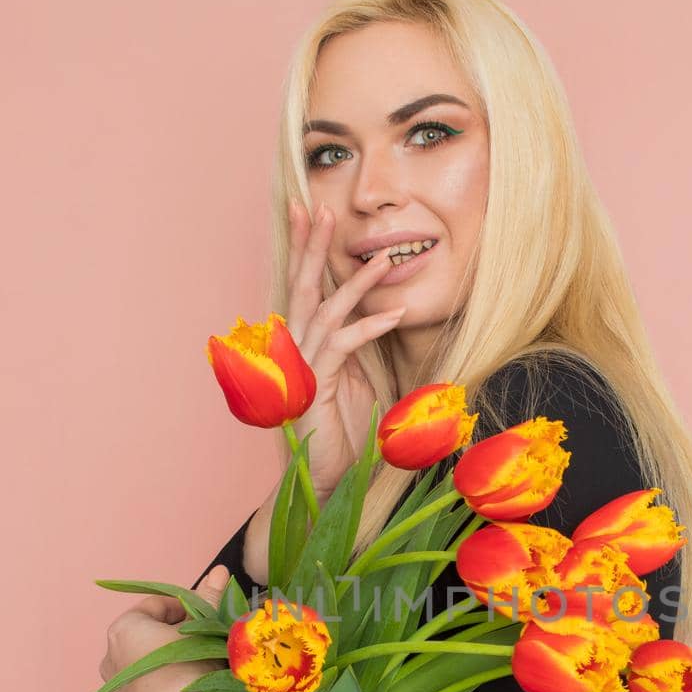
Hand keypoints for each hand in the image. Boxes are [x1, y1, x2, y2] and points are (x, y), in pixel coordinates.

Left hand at [99, 565, 230, 691]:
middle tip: (207, 641)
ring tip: (200, 670)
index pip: (156, 605)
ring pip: (145, 669)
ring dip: (168, 665)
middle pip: (147, 638)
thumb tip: (219, 571)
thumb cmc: (192, 667)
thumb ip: (209, 599)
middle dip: (175, 636)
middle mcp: (111, 659)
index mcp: (124, 630)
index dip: (185, 605)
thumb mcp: (204, 628)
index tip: (207, 612)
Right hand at [281, 199, 407, 499]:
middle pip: (301, 288)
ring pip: (324, 311)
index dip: (305, 251)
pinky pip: (342, 346)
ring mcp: (300, 370)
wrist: (327, 483)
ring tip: (384, 258)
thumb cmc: (342, 437)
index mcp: (302, 346)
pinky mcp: (314, 389)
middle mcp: (294, 352)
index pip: (303, 290)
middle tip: (319, 208)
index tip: (309, 212)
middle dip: (311, 247)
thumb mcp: (358, 384)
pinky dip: (370, 327)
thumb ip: (360, 350)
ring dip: (355, 283)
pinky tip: (397, 313)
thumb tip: (381, 317)